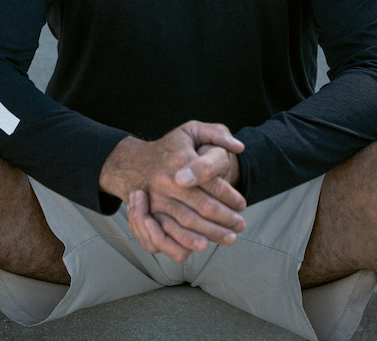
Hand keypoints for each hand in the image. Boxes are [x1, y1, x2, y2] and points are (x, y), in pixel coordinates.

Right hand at [99, 120, 245, 262]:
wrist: (135, 162)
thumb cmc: (170, 147)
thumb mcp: (192, 130)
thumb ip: (217, 133)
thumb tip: (238, 146)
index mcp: (180, 158)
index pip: (211, 182)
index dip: (230, 196)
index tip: (242, 204)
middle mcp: (166, 180)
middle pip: (202, 206)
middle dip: (226, 218)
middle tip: (241, 225)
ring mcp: (156, 198)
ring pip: (187, 223)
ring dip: (211, 234)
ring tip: (229, 238)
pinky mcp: (148, 214)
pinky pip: (168, 235)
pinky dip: (185, 243)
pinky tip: (202, 245)